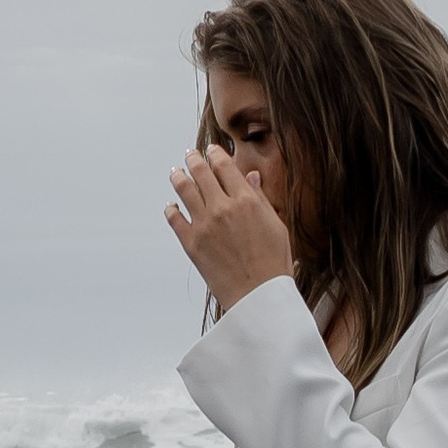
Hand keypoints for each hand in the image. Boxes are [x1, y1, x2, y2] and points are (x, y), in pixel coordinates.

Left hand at [167, 141, 294, 314]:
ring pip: (184, 189)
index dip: (215, 154)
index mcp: (246, 200)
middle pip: (200, 172)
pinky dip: (171, 208)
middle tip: (190, 155)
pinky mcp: (191, 244)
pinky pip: (174, 218)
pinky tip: (172, 206)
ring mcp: (204, 225)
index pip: (224, 166)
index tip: (211, 151)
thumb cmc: (273, 263)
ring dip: (178, 177)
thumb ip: (259, 198)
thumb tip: (250, 176)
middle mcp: (223, 207)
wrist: (259, 296)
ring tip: (177, 173)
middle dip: (193, 159)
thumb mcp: (276, 225)